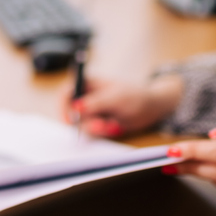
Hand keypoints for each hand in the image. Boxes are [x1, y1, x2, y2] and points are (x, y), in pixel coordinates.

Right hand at [65, 74, 182, 137]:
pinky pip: (92, 131)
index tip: (69, 119)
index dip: (63, 105)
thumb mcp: (116, 98)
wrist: (152, 108)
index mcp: (88, 83)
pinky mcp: (98, 123)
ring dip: (96, 128)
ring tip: (113, 125)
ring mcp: (92, 111)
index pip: (66, 91)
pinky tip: (115, 127)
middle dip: (85, 122)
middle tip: (100, 126)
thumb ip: (95, 102)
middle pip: (72, 112)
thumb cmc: (135, 95)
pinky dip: (102, 132)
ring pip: (82, 124)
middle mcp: (87, 97)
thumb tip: (75, 106)